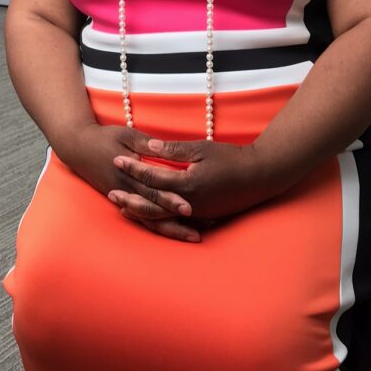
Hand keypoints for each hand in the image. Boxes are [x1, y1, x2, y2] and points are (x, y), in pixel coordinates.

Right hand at [54, 125, 200, 241]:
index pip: (153, 190)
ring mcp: (123, 196)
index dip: (170, 200)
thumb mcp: (127, 135)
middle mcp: (125, 190)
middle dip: (174, 222)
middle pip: (153, 209)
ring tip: (191, 236)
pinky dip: (157, 224)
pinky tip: (173, 231)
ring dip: (169, 229)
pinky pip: (141, 216)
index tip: (189, 208)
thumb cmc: (104, 138)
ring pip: (148, 218)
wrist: (78, 147)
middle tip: (196, 232)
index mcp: (128, 173)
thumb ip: (147, 145)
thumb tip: (165, 150)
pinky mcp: (121, 199)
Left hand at [111, 138, 273, 224]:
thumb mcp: (202, 148)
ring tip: (123, 208)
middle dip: (129, 197)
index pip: (152, 176)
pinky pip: (175, 222)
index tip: (117, 159)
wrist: (260, 177)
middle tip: (110, 191)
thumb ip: (174, 150)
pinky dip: (159, 220)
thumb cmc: (232, 159)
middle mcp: (189, 204)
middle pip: (151, 204)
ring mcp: (196, 214)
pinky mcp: (203, 218)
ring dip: (140, 212)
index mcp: (187, 184)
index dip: (133, 167)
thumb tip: (149, 147)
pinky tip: (149, 217)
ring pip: (161, 218)